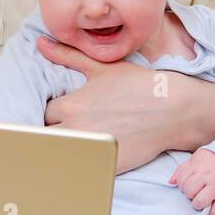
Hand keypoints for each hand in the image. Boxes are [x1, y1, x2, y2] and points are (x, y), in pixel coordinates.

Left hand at [37, 36, 214, 173]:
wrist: (174, 110)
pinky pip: (81, 171)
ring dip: (61, 150)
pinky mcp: (106, 166)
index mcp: (73, 105)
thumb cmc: (140, 86)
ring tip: (70, 147)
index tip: (60, 114)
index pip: (44, 113)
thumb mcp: (102, 67)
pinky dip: (78, 167)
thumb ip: (67, 56)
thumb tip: (40, 43)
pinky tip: (84, 161)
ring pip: (59, 155)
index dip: (51, 114)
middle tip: (63, 130)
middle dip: (52, 133)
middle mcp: (78, 128)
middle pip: (47, 136)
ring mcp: (92, 150)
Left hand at [168, 147, 214, 214]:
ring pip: (199, 202)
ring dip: (198, 203)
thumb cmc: (212, 160)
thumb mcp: (195, 159)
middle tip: (196, 192)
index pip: (181, 181)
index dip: (182, 185)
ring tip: (202, 199)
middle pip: (189, 192)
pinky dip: (212, 213)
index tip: (189, 185)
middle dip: (190, 194)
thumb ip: (182, 170)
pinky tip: (212, 206)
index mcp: (198, 166)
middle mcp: (207, 176)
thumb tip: (171, 182)